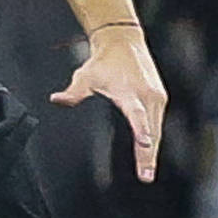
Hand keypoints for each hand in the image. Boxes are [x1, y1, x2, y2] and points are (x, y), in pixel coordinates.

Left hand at [53, 25, 165, 183]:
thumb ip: (73, 92)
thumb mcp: (86, 76)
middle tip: (146, 177)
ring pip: (157, 129)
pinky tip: (150, 155)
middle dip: (148, 154)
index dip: (142, 130)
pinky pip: (158, 122)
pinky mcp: (160, 98)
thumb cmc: (104, 61)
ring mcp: (156, 97)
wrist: (123, 40)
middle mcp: (146, 95)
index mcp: (129, 92)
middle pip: (151, 129)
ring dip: (153, 151)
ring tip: (148, 172)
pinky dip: (155, 138)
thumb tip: (56, 100)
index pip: (137, 114)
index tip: (145, 144)